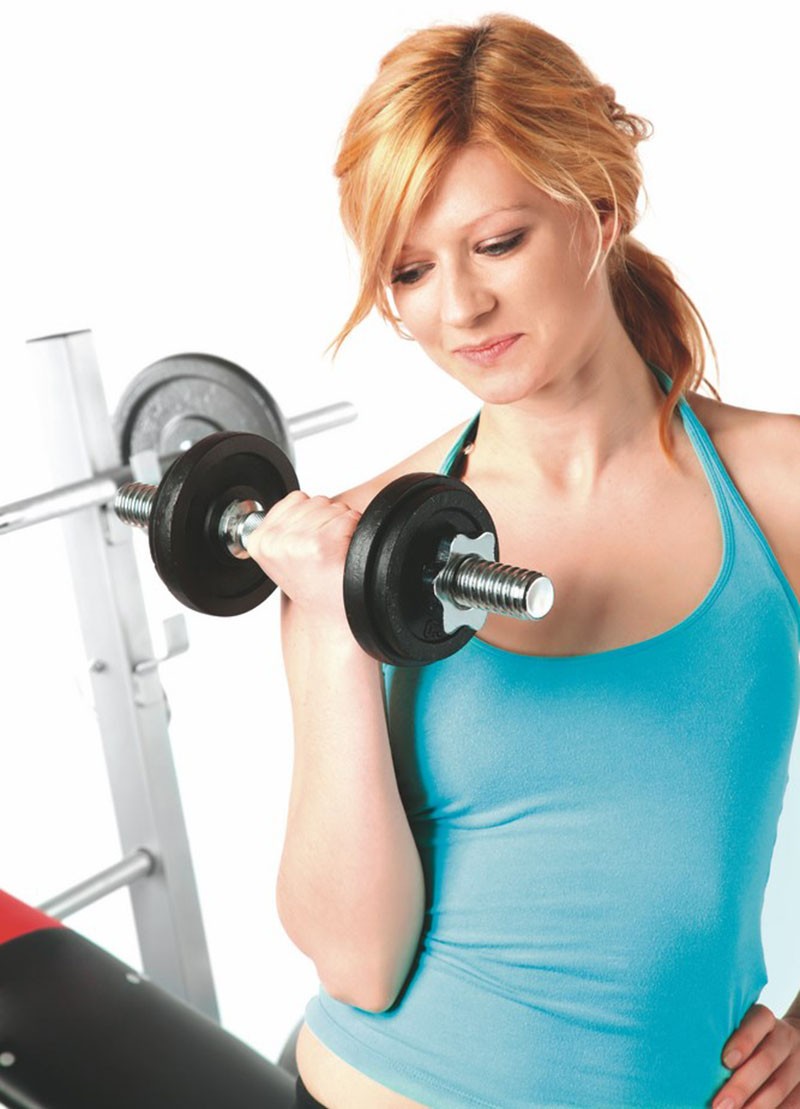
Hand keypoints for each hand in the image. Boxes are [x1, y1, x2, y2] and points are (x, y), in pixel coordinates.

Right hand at [244, 490, 360, 617]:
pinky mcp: (322, 545)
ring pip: (333, 506)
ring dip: (340, 526)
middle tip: (324, 552)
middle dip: (326, 521)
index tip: (309, 544)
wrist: (328, 617)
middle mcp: (275, 542)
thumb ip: (282, 525)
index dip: (310, 518)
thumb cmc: (312, 584)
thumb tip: (298, 501)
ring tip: (333, 553)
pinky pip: (348, 517)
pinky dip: (353, 530)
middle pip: (315, 501)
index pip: (295, 500)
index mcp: (260, 542)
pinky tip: (344, 553)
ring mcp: (298, 543)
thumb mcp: (281, 555)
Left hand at [713, 1003, 799, 1107]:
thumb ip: (723, 1036)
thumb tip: (694, 1062)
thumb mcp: (739, 1025)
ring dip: (757, 1106)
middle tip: (720, 1105)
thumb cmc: (748, 1035)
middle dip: (742, 1086)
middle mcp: (786, 1038)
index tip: (726, 1060)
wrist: (790, 1042)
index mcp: (766, 1019)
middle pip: (767, 1061)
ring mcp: (799, 1063)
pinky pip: (794, 1103)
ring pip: (780, 1087)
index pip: (758, 1022)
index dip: (744, 1040)